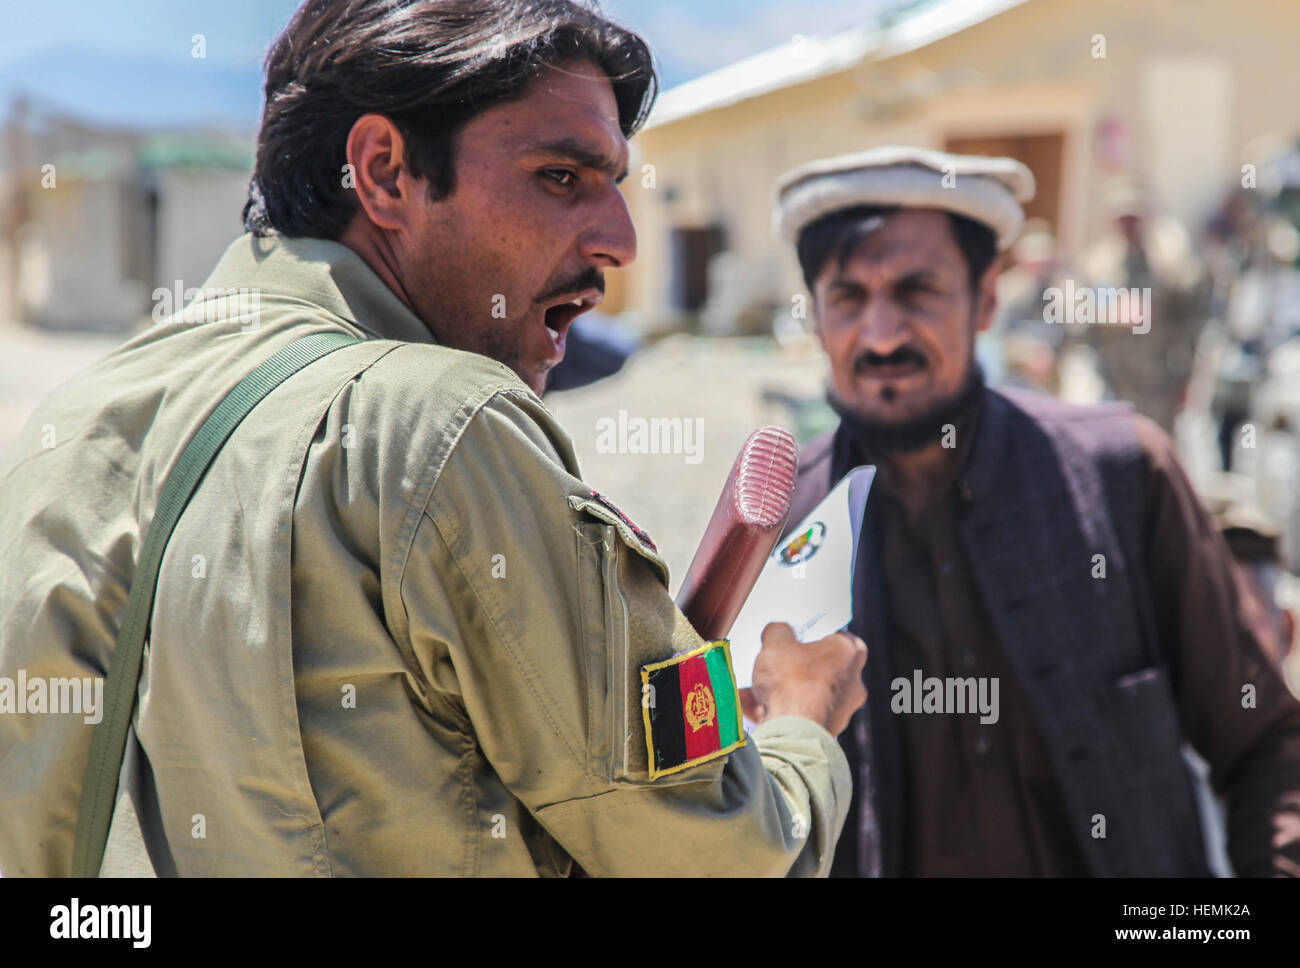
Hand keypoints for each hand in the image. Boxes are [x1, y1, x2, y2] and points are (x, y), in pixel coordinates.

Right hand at [740, 622, 866, 735]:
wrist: (792, 730)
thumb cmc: (791, 681)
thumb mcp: (776, 641)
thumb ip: (778, 630)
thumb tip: (778, 631)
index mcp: (849, 653)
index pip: (840, 636)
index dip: (817, 635)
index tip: (798, 636)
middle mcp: (852, 683)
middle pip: (821, 667)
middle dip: (795, 665)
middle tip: (774, 661)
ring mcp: (841, 710)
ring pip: (807, 693)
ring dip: (782, 690)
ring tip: (753, 686)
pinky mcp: (825, 732)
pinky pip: (798, 716)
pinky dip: (777, 710)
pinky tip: (749, 705)